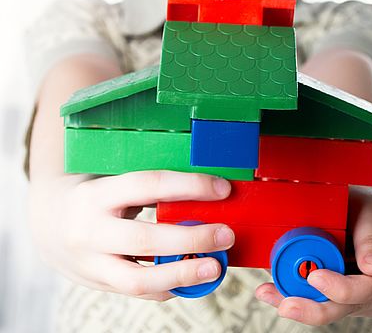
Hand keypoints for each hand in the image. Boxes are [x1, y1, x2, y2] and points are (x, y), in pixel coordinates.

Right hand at [29, 170, 234, 300]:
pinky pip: (136, 292)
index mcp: (97, 194)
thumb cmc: (93, 192)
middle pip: (144, 239)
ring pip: (138, 279)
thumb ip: (150, 187)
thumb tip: (204, 190)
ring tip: (215, 268)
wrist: (46, 220)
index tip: (222, 189)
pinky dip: (167, 286)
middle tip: (225, 235)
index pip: (148, 184)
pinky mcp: (96, 284)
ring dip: (182, 275)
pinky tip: (190, 278)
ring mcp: (90, 264)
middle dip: (191, 239)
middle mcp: (89, 230)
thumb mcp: (113, 179)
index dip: (188, 186)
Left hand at [255, 187, 371, 324]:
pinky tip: (281, 293)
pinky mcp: (358, 300)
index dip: (344, 288)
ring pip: (340, 308)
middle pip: (355, 304)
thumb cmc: (369, 204)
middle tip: (286, 303)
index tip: (315, 278)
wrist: (364, 207)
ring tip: (272, 293)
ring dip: (305, 303)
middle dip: (317, 306)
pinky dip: (306, 298)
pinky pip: (332, 304)